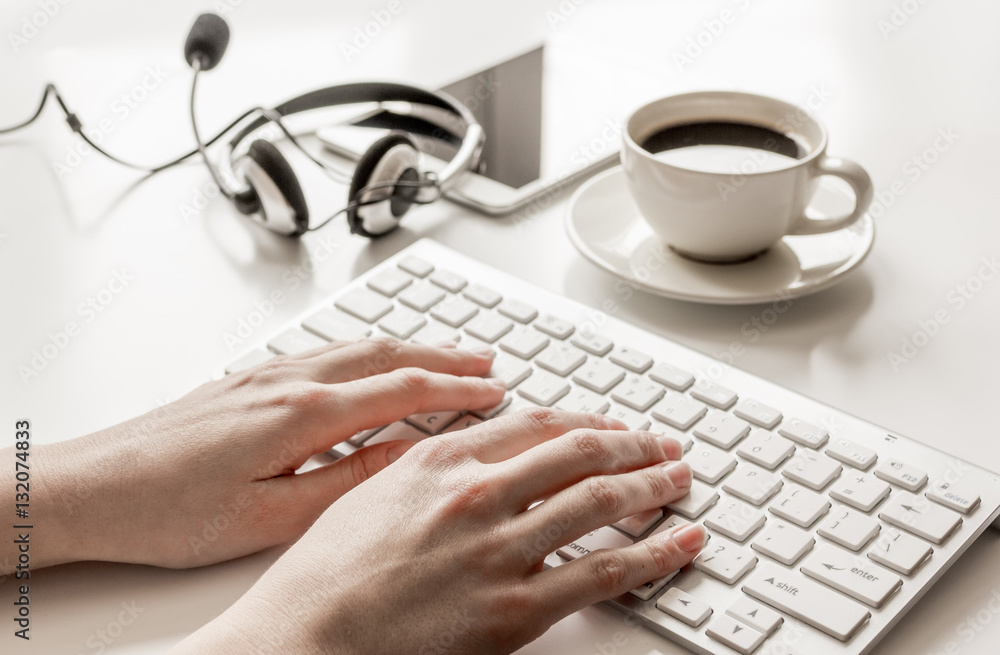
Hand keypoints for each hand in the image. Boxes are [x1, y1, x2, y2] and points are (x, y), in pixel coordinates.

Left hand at [2, 339, 504, 570]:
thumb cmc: (170, 511)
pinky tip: (372, 362)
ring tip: (446, 354)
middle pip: (387, 353)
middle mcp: (289, 380)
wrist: (92, 487)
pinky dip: (369, 351)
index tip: (495, 390)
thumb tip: (405, 451)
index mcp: (304, 414)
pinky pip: (327, 351)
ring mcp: (267, 372)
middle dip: (446, 355)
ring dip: (410, 346)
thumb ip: (348, 479)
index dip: (458, 389)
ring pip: (357, 345)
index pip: (403, 389)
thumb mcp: (272, 516)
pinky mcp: (248, 378)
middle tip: (488, 360)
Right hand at [175, 409, 701, 654]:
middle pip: (579, 452)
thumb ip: (430, 469)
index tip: (609, 424)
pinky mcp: (514, 610)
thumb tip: (476, 455)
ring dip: (652, 486)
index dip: (586, 420)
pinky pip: (602, 574)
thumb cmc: (325, 575)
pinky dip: (652, 556)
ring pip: (601, 502)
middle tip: (661, 444)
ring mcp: (499, 551)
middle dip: (632, 444)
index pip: (536, 423)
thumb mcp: (372, 495)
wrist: (303, 639)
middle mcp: (477, 496)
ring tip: (679, 479)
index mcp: (441, 462)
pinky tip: (680, 544)